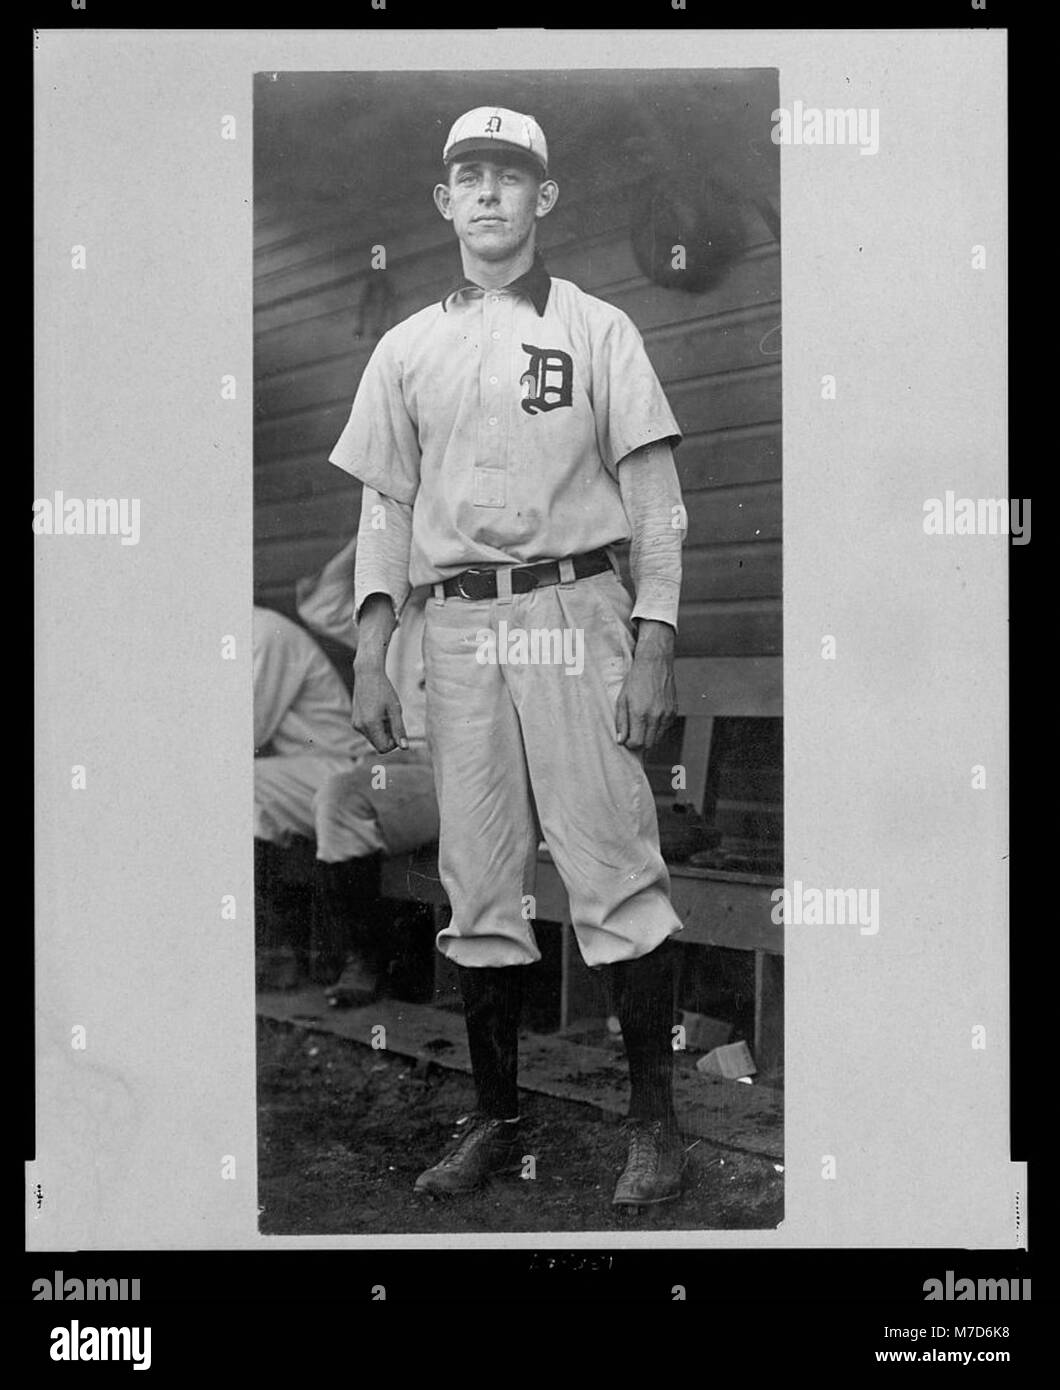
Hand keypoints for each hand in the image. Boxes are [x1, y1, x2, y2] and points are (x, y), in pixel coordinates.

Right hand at [352, 666, 407, 752]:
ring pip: (374, 739)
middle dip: (388, 737)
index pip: (384, 748)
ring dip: (383, 731)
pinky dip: (376, 727)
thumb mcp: (395, 710)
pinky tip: (379, 712)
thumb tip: (405, 747)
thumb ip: (399, 730)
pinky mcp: (355, 721)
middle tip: (393, 719)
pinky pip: (368, 732)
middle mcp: (360, 726)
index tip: (398, 729)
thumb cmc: (384, 690)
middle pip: (378, 745)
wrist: (368, 674)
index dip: (394, 743)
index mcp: (370, 724)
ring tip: (386, 714)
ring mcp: (356, 724)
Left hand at [615, 621, 676, 750]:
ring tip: (642, 723)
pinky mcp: (674, 711)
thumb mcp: (622, 699)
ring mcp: (667, 714)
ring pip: (658, 739)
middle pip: (648, 744)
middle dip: (639, 742)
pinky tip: (651, 716)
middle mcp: (656, 716)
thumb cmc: (636, 679)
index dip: (630, 744)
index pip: (636, 743)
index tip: (626, 738)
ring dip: (649, 736)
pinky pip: (665, 729)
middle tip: (633, 732)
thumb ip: (621, 722)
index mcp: (640, 713)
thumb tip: (621, 740)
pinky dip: (658, 728)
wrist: (654, 663)